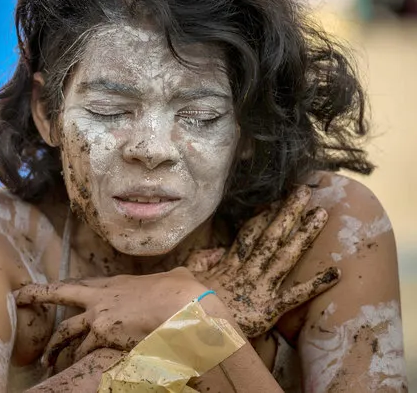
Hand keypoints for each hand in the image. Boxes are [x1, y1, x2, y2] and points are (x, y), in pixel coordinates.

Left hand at [15, 267, 204, 366]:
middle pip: (60, 294)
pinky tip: (74, 366)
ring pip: (67, 332)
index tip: (45, 289)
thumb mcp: (175, 276)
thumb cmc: (181, 291)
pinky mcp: (104, 337)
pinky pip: (84, 351)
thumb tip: (185, 273)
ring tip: (46, 360)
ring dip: (56, 347)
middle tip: (20, 298)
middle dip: (38, 295)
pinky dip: (78, 359)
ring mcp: (100, 317)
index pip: (79, 284)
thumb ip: (171, 276)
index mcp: (114, 283)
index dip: (60, 288)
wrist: (182, 306)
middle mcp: (100, 298)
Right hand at [186, 185, 339, 337]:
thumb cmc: (187, 307)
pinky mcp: (268, 310)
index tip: (277, 199)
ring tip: (321, 215)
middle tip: (305, 191)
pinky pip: (294, 297)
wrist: (189, 329)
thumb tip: (215, 249)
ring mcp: (259, 289)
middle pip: (270, 237)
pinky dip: (315, 285)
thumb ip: (201, 261)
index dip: (264, 216)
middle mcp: (246, 271)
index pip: (249, 235)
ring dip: (303, 235)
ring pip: (284, 257)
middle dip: (288, 213)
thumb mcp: (187, 278)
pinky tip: (335, 273)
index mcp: (228, 266)